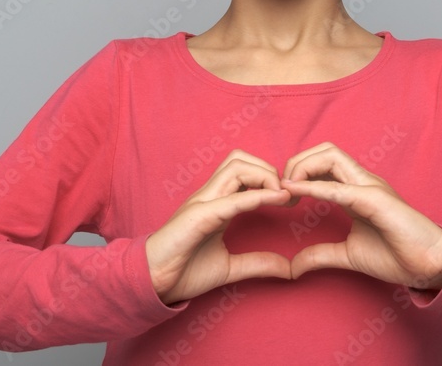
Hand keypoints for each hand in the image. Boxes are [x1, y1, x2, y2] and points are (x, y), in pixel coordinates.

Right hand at [145, 150, 292, 304]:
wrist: (151, 283)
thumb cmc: (183, 271)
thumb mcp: (229, 267)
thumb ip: (257, 264)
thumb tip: (288, 268)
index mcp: (216, 203)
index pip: (243, 171)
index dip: (270, 178)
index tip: (290, 199)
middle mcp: (209, 196)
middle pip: (240, 159)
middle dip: (268, 170)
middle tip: (287, 195)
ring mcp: (202, 203)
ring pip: (235, 167)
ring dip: (264, 176)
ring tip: (281, 196)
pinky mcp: (198, 217)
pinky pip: (230, 199)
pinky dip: (256, 196)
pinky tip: (276, 199)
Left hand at [281, 142, 441, 290]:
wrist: (430, 266)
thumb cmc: (397, 255)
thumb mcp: (348, 255)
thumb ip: (321, 255)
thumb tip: (294, 266)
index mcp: (355, 189)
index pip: (323, 162)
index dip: (297, 172)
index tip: (282, 198)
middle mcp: (362, 181)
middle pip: (324, 150)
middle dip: (296, 162)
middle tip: (283, 191)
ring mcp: (370, 187)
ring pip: (331, 156)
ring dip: (303, 168)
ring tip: (289, 191)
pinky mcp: (377, 200)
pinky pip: (342, 188)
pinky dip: (316, 187)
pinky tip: (297, 192)